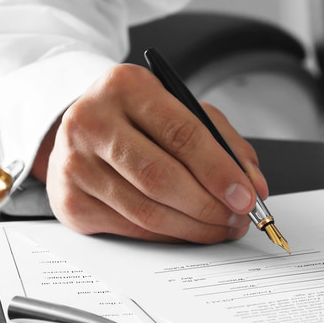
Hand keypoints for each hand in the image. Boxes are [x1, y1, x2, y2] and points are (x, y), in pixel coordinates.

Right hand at [32, 63, 267, 242]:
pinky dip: (169, 236)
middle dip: (209, 206)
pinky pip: (131, 229)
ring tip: (221, 227)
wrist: (83, 131)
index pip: (182, 134)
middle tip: (238, 219)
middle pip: (161, 177)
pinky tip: (189, 230)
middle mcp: (90, 121)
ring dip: (194, 227)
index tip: (247, 198)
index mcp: (125, 86)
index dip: (219, 172)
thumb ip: (224, 144)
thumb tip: (254, 188)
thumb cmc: (141, 121)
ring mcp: (74, 163)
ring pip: (147, 211)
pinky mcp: (69, 201)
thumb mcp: (183, 112)